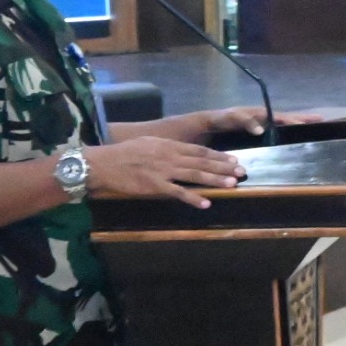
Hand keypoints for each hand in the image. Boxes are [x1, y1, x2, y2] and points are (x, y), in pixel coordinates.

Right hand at [86, 137, 246, 208]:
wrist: (103, 163)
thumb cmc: (123, 153)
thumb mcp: (148, 143)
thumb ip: (166, 147)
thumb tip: (182, 151)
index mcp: (169, 145)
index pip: (199, 150)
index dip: (218, 156)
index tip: (233, 160)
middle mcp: (170, 156)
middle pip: (202, 162)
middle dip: (223, 168)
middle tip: (242, 172)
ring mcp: (163, 172)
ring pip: (195, 176)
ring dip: (215, 181)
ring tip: (232, 185)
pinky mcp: (155, 186)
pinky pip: (177, 193)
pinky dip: (193, 198)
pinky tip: (206, 203)